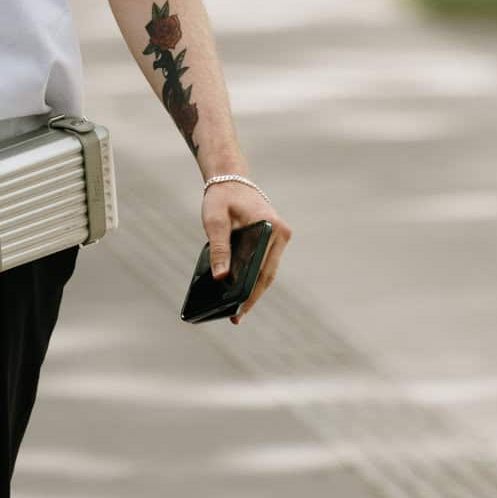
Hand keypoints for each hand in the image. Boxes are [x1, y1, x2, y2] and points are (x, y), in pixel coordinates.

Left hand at [201, 178, 291, 324]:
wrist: (230, 179)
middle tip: (235, 318)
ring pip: (267, 271)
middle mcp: (281, 233)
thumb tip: (220, 277)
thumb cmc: (221, 198)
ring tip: (236, 311)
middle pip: (267, 274)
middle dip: (252, 297)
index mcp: (272, 228)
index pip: (263, 268)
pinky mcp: (273, 239)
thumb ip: (219, 248)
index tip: (239, 310)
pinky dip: (253, 278)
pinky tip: (238, 292)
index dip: (252, 292)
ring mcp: (279, 237)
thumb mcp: (215, 221)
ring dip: (253, 290)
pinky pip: (264, 264)